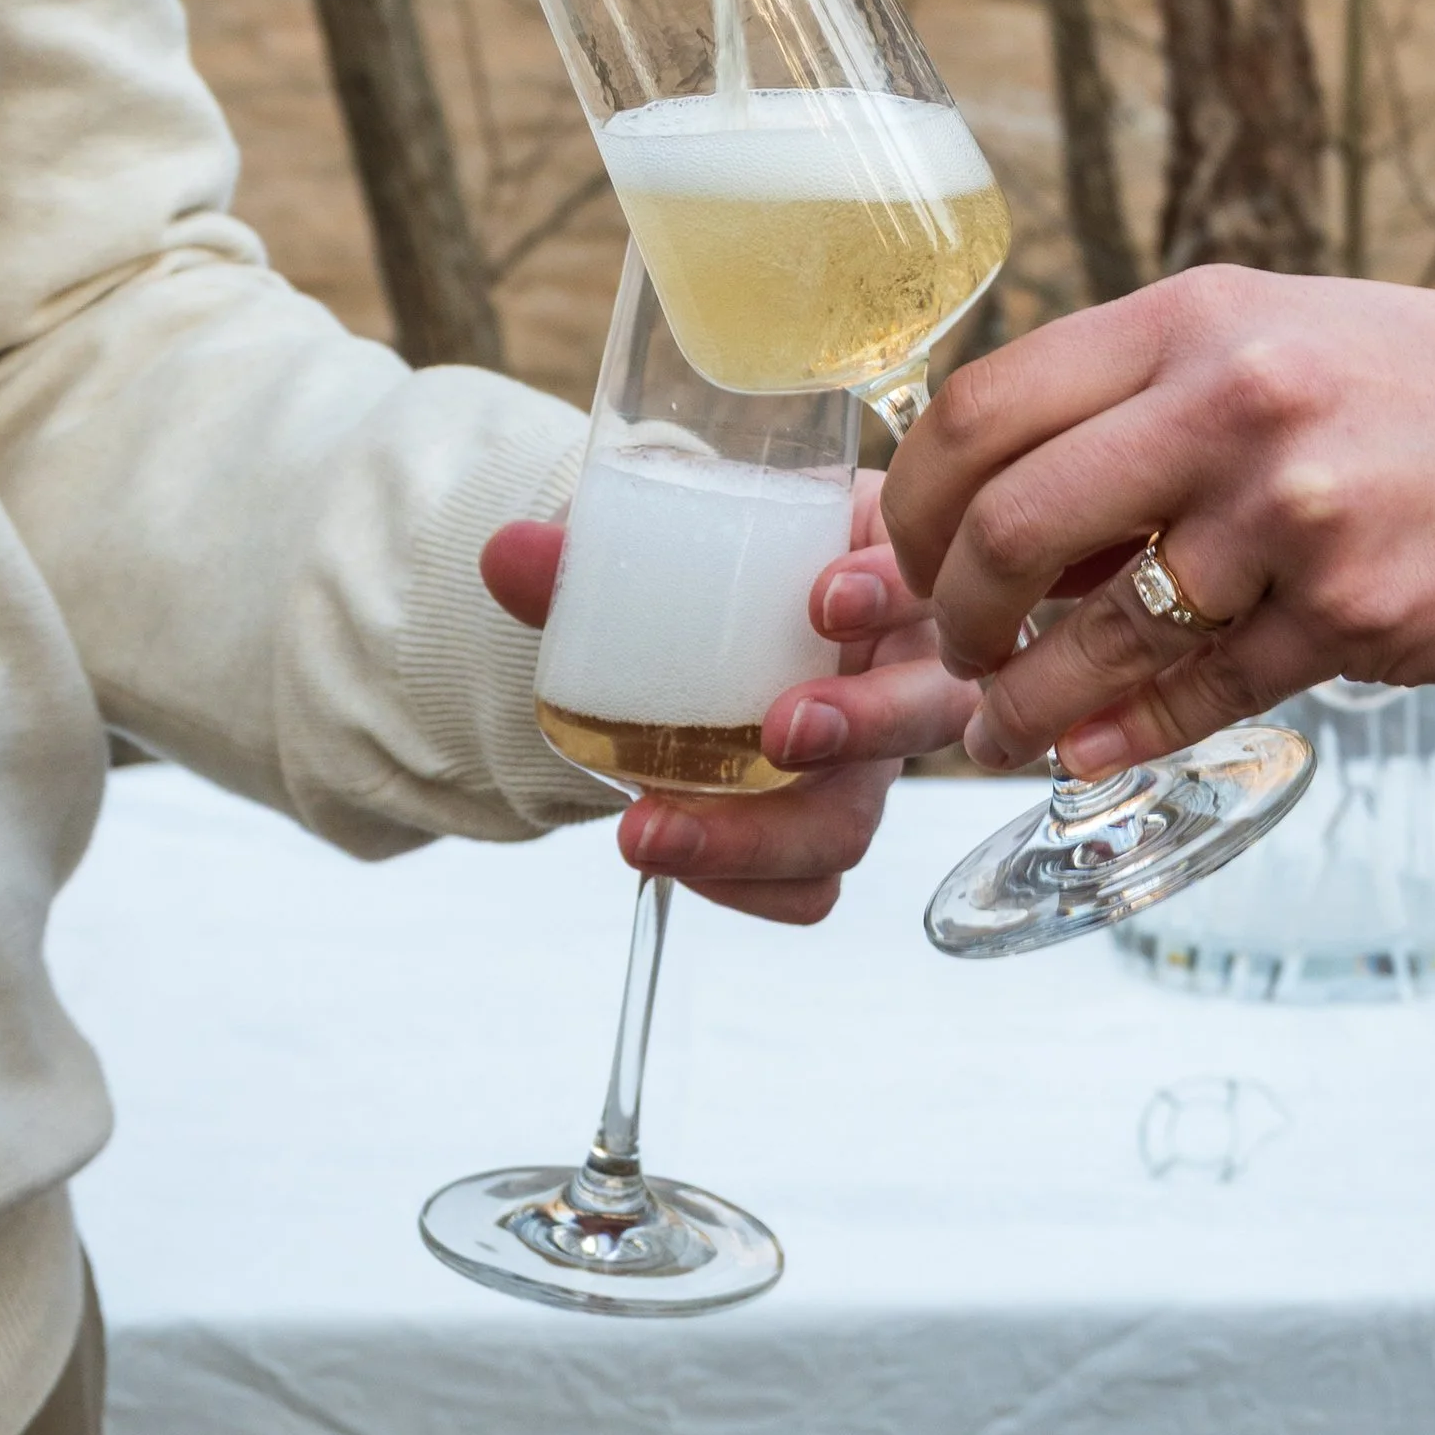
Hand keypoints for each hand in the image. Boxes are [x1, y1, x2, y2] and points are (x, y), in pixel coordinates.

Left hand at [480, 474, 976, 923]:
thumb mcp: (662, 546)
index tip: (824, 599)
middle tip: (778, 731)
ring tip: (657, 831)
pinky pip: (811, 885)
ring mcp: (869, 760)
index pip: (920, 579)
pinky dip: (744, 888)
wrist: (686, 635)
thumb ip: (592, 556)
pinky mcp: (824, 826)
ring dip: (768, 838)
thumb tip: (507, 554)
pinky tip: (669, 864)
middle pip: (928, 711)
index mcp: (878, 572)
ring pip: (860, 817)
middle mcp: (897, 670)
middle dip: (862, 725)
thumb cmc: (707, 574)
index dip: (891, 592)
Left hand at [879, 270, 1434, 773]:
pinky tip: (1088, 749)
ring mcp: (1297, 514)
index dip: (914, 501)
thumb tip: (967, 517)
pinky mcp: (1352, 614)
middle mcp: (1236, 404)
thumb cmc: (1402, 392)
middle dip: (953, 611)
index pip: (985, 409)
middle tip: (955, 646)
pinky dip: (1122, 734)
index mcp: (1194, 320)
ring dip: (1025, 701)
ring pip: (1100, 634)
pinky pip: (1199, 695)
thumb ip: (1125, 408)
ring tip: (1005, 725)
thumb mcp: (1259, 343)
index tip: (906, 550)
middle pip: (1013, 526)